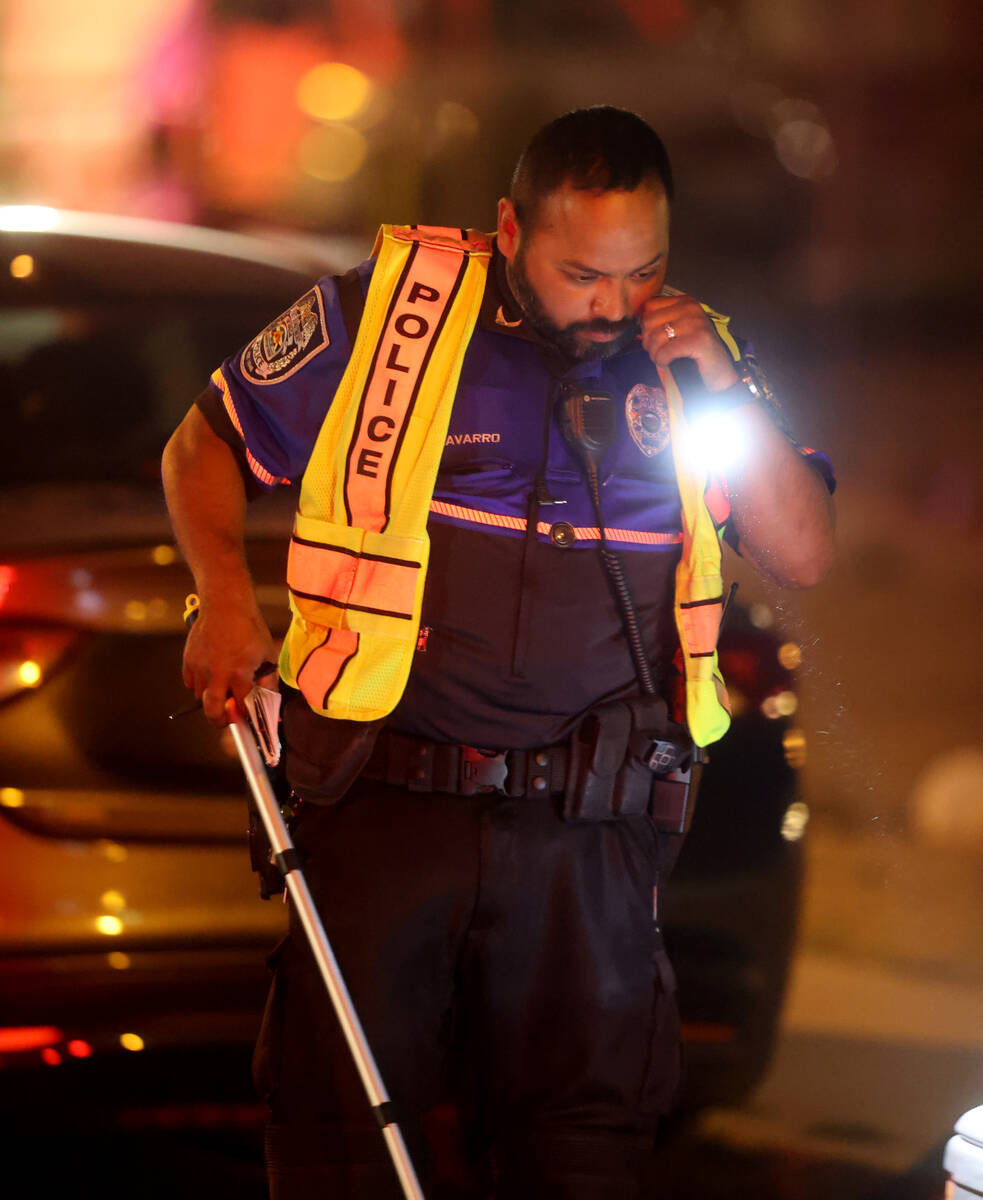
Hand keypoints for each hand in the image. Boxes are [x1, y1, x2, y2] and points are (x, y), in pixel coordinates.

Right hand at [182, 598, 276, 725]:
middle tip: (226, 719)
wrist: (225, 605)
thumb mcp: (267, 655)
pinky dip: (199, 684)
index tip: (247, 715)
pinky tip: (211, 675)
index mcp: (240, 673)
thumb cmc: (250, 629)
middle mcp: (218, 674)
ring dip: (211, 698)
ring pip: (201, 697)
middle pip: (213, 711)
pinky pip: (190, 682)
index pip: (242, 707)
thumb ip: (268, 682)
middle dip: (220, 721)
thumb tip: (272, 704)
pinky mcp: (189, 660)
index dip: (246, 715)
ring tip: (222, 687)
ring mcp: (200, 667)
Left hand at [637, 294, 739, 392]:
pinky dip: (662, 361)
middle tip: (658, 353)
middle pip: (649, 321)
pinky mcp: (699, 340)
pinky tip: (668, 364)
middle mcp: (692, 308)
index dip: (646, 326)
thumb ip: (659, 322)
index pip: (649, 306)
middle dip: (648, 342)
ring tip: (663, 359)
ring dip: (654, 353)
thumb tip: (635, 322)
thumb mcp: (676, 331)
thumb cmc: (693, 354)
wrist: (718, 373)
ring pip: (656, 336)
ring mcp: (697, 322)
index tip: (654, 340)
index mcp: (685, 301)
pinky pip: (666, 351)